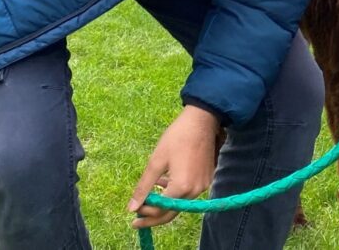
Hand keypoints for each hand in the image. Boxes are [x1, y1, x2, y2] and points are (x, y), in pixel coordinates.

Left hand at [128, 105, 220, 228]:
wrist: (203, 120)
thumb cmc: (177, 138)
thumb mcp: (156, 161)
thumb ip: (144, 187)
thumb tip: (131, 209)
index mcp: (180, 188)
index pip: (160, 210)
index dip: (145, 213)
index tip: (132, 212)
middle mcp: (194, 192)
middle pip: (171, 212)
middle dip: (153, 215)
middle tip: (137, 218)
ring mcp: (202, 186)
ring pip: (180, 203)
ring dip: (164, 202)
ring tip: (149, 196)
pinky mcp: (206, 180)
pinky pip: (188, 193)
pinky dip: (175, 193)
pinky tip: (164, 182)